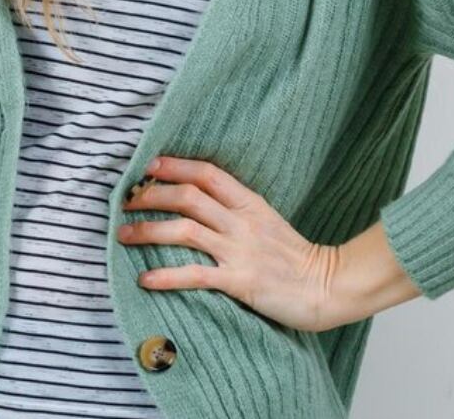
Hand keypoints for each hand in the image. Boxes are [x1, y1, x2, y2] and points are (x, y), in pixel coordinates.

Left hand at [118, 154, 344, 332]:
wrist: (330, 286)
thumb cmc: (296, 256)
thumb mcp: (268, 220)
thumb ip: (237, 209)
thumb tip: (199, 200)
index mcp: (250, 203)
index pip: (207, 173)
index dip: (174, 166)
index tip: (148, 167)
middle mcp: (243, 222)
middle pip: (188, 197)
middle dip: (151, 196)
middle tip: (126, 203)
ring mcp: (241, 251)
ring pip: (185, 230)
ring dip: (148, 231)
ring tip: (123, 236)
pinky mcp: (241, 282)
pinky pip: (196, 275)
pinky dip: (167, 276)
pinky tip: (145, 279)